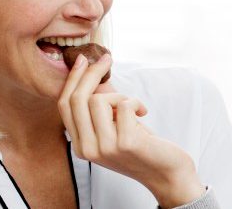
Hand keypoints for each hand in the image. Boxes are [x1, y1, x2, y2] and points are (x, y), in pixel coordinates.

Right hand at [57, 54, 204, 206]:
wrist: (166, 172)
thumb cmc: (141, 145)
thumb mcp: (113, 127)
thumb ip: (99, 108)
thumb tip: (90, 71)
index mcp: (80, 145)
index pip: (64, 106)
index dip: (72, 79)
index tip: (83, 59)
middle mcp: (87, 149)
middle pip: (77, 99)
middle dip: (91, 73)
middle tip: (107, 58)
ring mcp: (105, 148)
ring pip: (99, 100)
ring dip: (120, 96)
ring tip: (133, 108)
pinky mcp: (125, 143)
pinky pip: (123, 104)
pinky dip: (136, 102)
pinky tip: (143, 113)